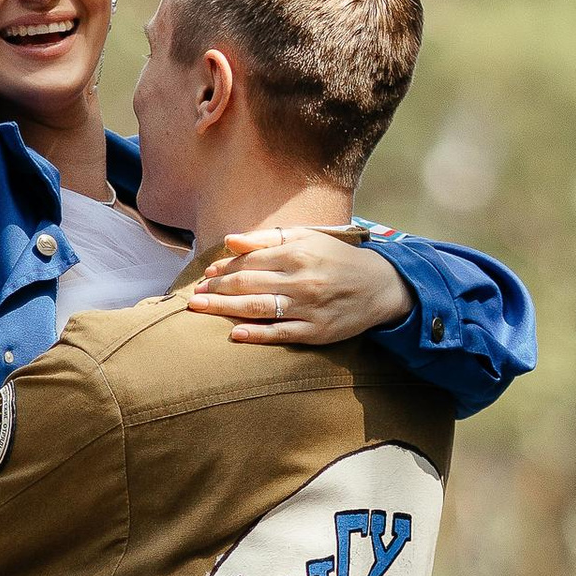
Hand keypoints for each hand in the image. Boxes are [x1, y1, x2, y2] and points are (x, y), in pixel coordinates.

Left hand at [187, 223, 414, 347]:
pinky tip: (234, 334)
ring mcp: (309, 308)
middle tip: (195, 297)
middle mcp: (302, 280)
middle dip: (217, 289)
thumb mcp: (308, 240)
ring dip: (225, 309)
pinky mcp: (316, 332)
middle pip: (248, 284)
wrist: (381, 287)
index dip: (224, 268)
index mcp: (298, 253)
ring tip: (200, 309)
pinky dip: (256, 335)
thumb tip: (230, 240)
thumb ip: (267, 240)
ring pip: (259, 308)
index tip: (206, 275)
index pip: (250, 261)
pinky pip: (281, 334)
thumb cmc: (337, 260)